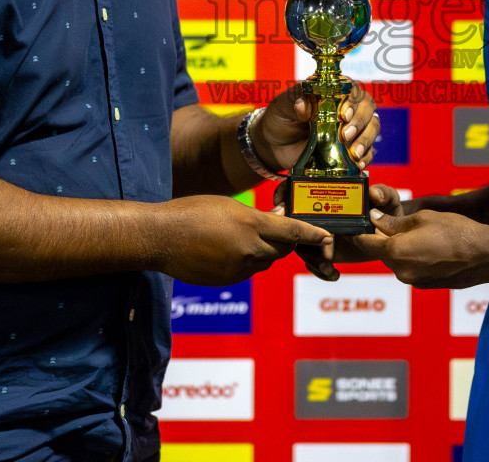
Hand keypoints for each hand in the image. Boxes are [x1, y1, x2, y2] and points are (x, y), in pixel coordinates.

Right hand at [159, 195, 331, 285]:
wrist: (160, 238)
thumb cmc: (191, 212)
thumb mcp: (228, 206)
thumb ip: (256, 217)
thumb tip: (277, 221)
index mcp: (250, 225)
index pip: (292, 232)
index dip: (312, 235)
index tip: (328, 238)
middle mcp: (248, 250)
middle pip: (281, 250)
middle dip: (283, 242)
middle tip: (277, 231)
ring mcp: (237, 269)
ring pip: (264, 262)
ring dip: (263, 252)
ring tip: (241, 238)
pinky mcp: (226, 281)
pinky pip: (246, 272)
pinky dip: (245, 262)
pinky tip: (226, 251)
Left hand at [253, 83, 378, 172]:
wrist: (275, 145)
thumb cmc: (281, 118)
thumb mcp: (282, 106)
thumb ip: (293, 101)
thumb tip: (303, 104)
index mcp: (333, 90)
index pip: (351, 90)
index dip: (351, 102)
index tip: (343, 115)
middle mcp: (348, 107)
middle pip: (367, 109)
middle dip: (360, 122)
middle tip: (346, 135)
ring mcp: (352, 128)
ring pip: (372, 128)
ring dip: (366, 140)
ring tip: (355, 152)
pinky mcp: (351, 148)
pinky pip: (368, 151)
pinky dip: (366, 157)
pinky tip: (358, 163)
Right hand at [274, 183, 406, 281]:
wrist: (391, 238)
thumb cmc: (387, 211)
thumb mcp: (388, 199)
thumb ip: (383, 194)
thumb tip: (373, 195)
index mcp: (329, 196)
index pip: (300, 191)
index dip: (285, 192)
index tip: (282, 201)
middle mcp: (320, 215)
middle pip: (294, 222)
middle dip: (292, 233)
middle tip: (305, 243)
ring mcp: (320, 235)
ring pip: (302, 246)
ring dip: (310, 258)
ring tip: (327, 267)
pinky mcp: (325, 253)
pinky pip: (314, 264)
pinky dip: (321, 271)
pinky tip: (334, 274)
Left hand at [352, 209, 488, 289]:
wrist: (486, 256)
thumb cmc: (456, 231)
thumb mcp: (423, 218)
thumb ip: (395, 222)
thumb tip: (375, 219)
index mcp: (396, 251)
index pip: (365, 244)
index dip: (359, 233)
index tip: (355, 224)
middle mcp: (401, 271)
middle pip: (381, 253)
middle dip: (383, 239)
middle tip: (390, 222)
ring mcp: (413, 281)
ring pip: (397, 261)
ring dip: (400, 249)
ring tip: (418, 233)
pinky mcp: (425, 285)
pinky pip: (410, 269)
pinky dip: (413, 258)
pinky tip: (429, 247)